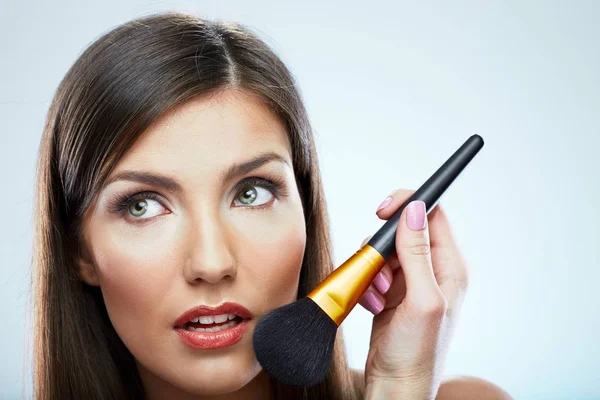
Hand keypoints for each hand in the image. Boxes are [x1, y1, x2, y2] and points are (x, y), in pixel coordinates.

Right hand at [358, 189, 469, 398]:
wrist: (396, 386)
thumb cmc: (416, 354)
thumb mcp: (421, 300)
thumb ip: (417, 254)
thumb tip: (415, 210)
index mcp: (450, 268)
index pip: (432, 215)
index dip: (408, 205)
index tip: (383, 211)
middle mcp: (433, 271)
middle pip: (403, 231)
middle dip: (382, 245)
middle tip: (375, 264)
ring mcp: (411, 282)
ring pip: (384, 251)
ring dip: (373, 268)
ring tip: (378, 295)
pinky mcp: (392, 293)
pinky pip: (374, 271)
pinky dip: (367, 283)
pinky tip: (373, 305)